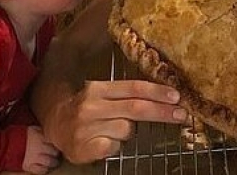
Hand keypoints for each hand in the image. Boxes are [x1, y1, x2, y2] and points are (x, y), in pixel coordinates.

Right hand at [23, 126, 60, 173]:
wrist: (8, 145)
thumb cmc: (22, 136)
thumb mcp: (32, 129)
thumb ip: (42, 130)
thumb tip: (50, 130)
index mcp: (40, 137)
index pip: (54, 141)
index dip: (58, 143)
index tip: (58, 143)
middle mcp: (39, 148)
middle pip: (54, 152)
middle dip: (56, 153)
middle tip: (56, 153)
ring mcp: (34, 158)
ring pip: (50, 162)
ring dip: (54, 162)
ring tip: (54, 162)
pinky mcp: (29, 166)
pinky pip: (41, 170)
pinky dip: (45, 169)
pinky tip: (46, 167)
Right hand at [45, 79, 188, 163]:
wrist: (56, 124)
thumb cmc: (88, 108)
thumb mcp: (105, 94)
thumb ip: (129, 94)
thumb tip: (164, 96)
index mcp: (100, 88)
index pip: (134, 88)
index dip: (157, 92)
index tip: (176, 97)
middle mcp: (92, 105)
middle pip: (135, 108)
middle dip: (161, 112)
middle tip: (180, 114)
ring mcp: (86, 126)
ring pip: (126, 129)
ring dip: (128, 131)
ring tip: (114, 129)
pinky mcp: (83, 146)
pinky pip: (113, 147)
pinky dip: (115, 146)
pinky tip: (106, 141)